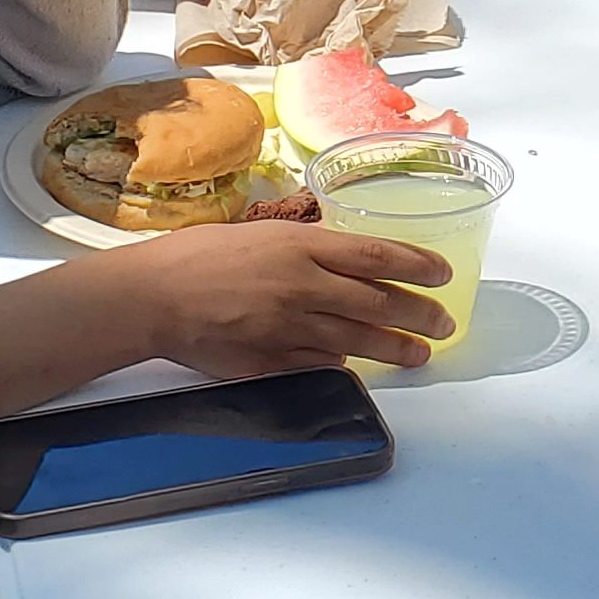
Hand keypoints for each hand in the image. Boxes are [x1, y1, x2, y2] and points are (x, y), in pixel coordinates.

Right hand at [132, 217, 455, 372]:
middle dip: (419, 314)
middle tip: (444, 322)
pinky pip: (321, 363)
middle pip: (378, 301)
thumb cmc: (199, 256)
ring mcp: (289, 326)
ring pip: (359, 339)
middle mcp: (302, 284)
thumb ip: (305, 250)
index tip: (441, 274)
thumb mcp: (260, 235)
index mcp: (300, 244)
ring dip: (396, 348)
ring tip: (420, 354)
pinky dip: (342, 361)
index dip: (416, 266)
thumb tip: (345, 265)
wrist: (154, 295)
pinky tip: (357, 364)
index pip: (376, 255)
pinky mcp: (272, 360)